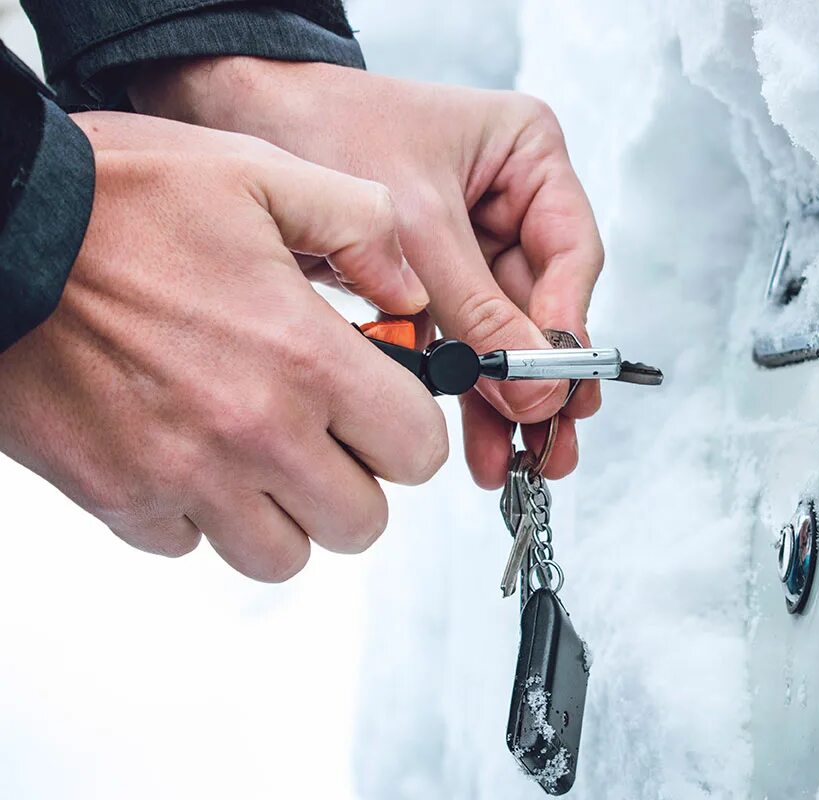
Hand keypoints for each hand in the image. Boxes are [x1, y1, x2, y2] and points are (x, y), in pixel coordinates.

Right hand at [0, 112, 447, 580]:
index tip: (385, 408)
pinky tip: (187, 452)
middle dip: (356, 480)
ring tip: (262, 455)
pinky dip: (197, 514)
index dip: (409, 430)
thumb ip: (361, 227)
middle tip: (329, 434)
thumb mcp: (262, 174)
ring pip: (282, 555)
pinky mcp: (117, 497)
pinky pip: (188, 545)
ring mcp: (183, 475)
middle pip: (361, 522)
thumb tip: (410, 291)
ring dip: (285, 514)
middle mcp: (254, 432)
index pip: (416, 451)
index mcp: (305, 357)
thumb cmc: (118, 199)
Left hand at [130, 58, 604, 487]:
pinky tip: (480, 441)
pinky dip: (466, 391)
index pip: (571, 252)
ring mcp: (473, 243)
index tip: (550, 382)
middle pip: (543, 304)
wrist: (237, 115)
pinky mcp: (434, 279)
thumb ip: (478, 308)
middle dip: (540, 379)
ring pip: (505, 334)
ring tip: (515, 461)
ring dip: (508, 398)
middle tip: (548, 446)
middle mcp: (510, 201)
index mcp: (528, 156)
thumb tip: (535, 385)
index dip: (564, 323)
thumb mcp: (415, 222)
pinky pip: (462, 343)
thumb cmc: (327, 128)